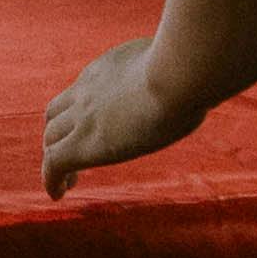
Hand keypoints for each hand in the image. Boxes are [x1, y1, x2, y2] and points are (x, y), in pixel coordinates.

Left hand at [43, 42, 193, 198]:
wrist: (176, 75)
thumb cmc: (191, 68)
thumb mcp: (182, 63)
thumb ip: (182, 69)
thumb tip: (206, 75)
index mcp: (109, 68)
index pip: (85, 88)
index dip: (82, 108)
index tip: (94, 124)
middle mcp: (87, 90)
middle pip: (57, 113)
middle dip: (60, 133)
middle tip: (72, 154)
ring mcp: (82, 117)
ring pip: (51, 138)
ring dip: (55, 158)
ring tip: (68, 181)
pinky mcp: (82, 145)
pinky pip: (53, 164)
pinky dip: (51, 180)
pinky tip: (57, 195)